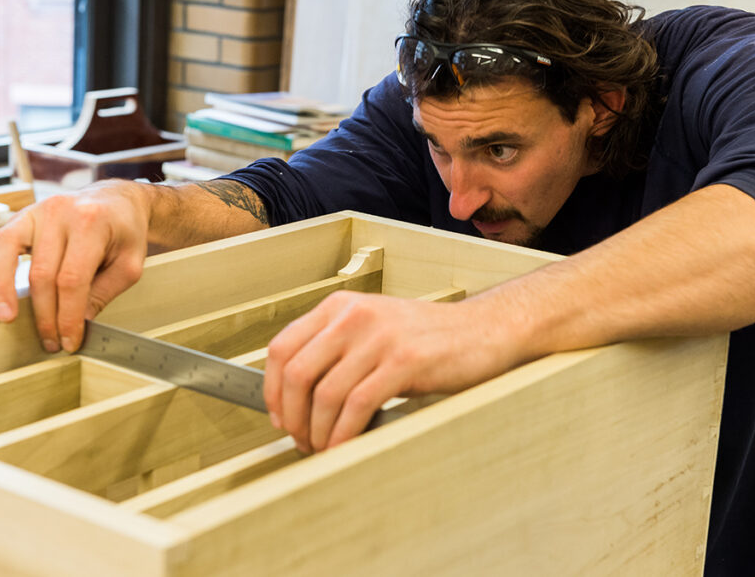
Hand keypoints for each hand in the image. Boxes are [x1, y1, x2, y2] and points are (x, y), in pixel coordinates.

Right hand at [0, 180, 149, 352]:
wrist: (116, 200)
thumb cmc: (124, 231)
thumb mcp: (129, 263)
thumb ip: (104, 293)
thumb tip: (78, 323)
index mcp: (91, 222)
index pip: (72, 279)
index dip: (68, 315)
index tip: (69, 339)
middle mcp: (60, 212)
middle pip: (43, 273)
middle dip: (44, 314)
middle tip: (50, 340)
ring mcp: (37, 212)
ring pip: (8, 254)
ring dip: (4, 291)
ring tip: (6, 319)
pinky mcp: (22, 217)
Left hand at [264, 291, 520, 452]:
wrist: (483, 330)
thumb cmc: (429, 338)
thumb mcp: (374, 330)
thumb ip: (336, 351)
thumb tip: (296, 399)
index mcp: (340, 306)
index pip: (282, 347)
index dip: (271, 389)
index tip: (277, 416)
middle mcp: (354, 316)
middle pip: (296, 373)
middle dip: (292, 417)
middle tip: (300, 440)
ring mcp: (379, 337)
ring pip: (325, 393)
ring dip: (318, 431)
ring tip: (324, 448)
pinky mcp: (404, 361)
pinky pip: (358, 405)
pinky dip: (344, 434)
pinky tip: (345, 446)